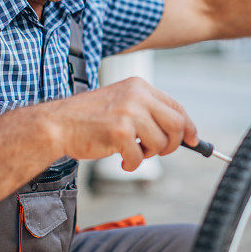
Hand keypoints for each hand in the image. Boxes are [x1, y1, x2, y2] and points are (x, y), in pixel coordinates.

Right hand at [47, 77, 197, 170]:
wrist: (57, 124)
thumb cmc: (89, 118)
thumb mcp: (122, 103)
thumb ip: (148, 112)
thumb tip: (181, 133)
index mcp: (139, 86)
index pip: (176, 107)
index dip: (188, 126)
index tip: (193, 140)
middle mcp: (137, 96)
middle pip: (176, 124)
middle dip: (173, 144)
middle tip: (159, 152)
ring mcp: (128, 113)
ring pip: (160, 143)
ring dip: (149, 155)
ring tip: (132, 153)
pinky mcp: (119, 132)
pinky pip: (139, 158)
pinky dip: (132, 165)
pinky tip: (121, 161)